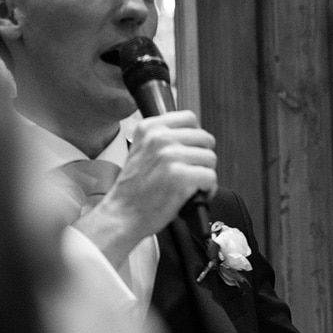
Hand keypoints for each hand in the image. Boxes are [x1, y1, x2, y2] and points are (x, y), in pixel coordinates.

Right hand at [75, 110, 216, 267]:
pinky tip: (194, 194)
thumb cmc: (133, 189)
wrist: (122, 214)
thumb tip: (191, 137)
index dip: (195, 137)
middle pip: (204, 138)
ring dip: (205, 174)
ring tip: (191, 185)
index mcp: (149, 128)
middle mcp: (160, 138)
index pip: (189, 118)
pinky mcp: (181, 177)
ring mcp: (171, 157)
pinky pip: (211, 177)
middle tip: (191, 171)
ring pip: (210, 158)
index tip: (191, 150)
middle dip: (202, 157)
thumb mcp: (140, 150)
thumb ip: (162, 139)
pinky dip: (208, 189)